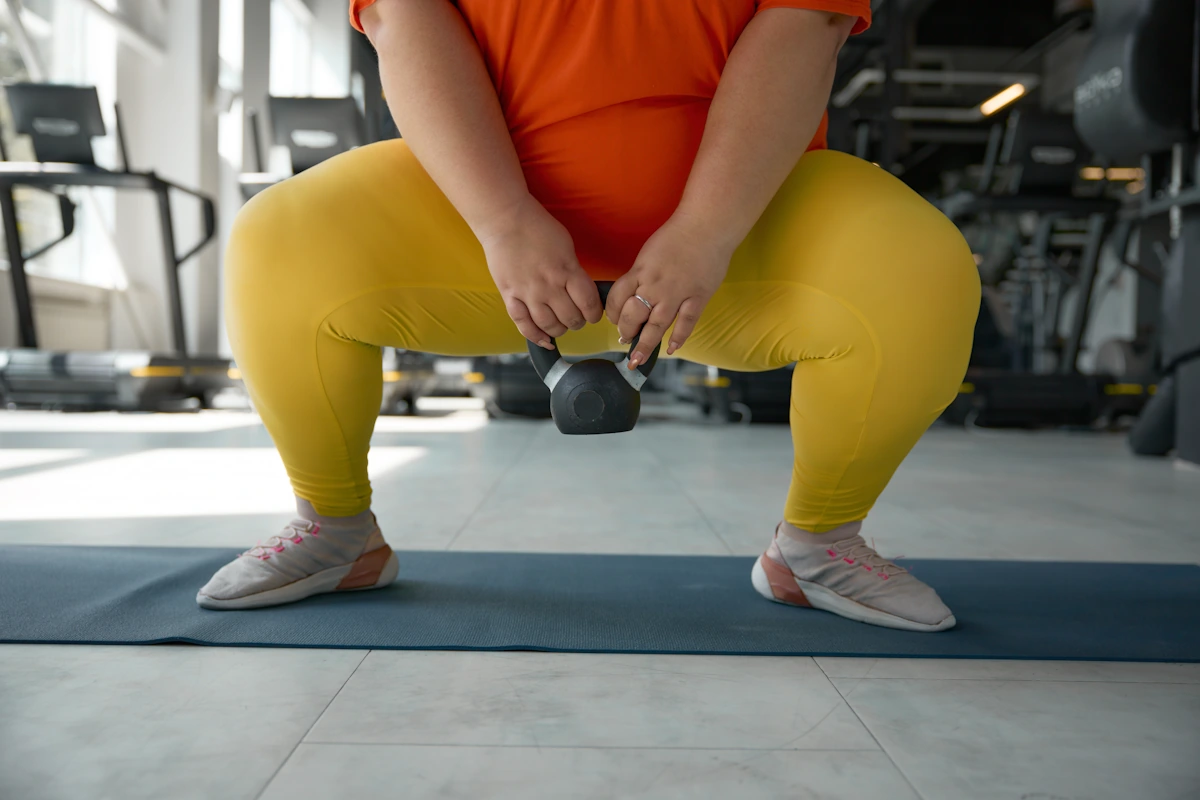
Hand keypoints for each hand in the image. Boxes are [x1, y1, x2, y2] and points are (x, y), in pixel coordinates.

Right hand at [477, 195, 602, 348]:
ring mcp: (528, 293)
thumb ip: (574, 270)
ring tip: (561, 325)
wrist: (505, 220)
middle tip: (577, 318)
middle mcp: (549, 286)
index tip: (593, 314)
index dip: (594, 314)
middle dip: (578, 322)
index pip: (588, 304)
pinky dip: (535, 336)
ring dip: (559, 330)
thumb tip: (581, 290)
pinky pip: (523, 324)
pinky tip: (544, 340)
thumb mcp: (566, 246)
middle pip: (571, 318)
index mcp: (567, 271)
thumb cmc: (538, 228)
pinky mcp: (510, 296)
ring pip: (549, 325)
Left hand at [606, 213, 733, 367]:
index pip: (617, 298)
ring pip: (656, 325)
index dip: (613, 313)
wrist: (707, 226)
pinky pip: (686, 323)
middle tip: (624, 339)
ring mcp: (677, 294)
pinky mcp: (697, 298)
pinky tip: (670, 349)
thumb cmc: (677, 235)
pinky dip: (678, 338)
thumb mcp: (649, 253)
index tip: (614, 319)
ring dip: (645, 344)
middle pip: (633, 315)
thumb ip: (642, 274)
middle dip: (626, 331)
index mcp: (640, 272)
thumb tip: (635, 293)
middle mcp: (654, 286)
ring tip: (637, 358)